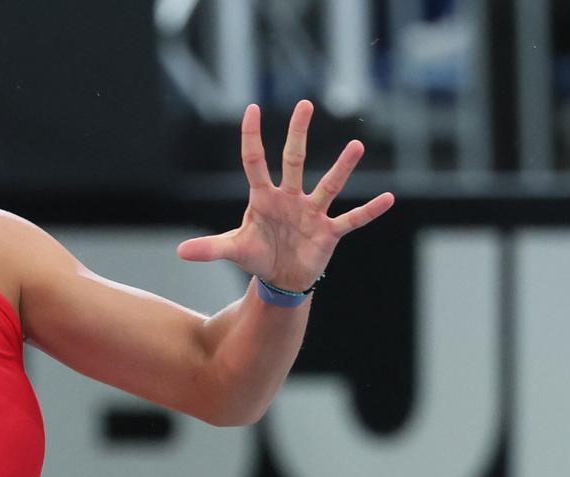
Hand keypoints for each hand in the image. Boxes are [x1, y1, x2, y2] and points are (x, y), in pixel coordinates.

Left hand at [176, 100, 393, 292]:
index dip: (252, 137)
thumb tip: (180, 253)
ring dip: (342, 167)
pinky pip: (352, 219)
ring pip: (328, 185)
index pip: (255, 161)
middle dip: (298, 134)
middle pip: (294, 160)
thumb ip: (210, 248)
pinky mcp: (328, 232)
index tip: (251, 110)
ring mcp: (311, 213)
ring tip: (357, 146)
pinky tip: (388, 199)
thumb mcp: (234, 250)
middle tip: (305, 105)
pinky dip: (370, 211)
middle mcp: (290, 198)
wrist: (280, 279)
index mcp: (264, 198)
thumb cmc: (258, 255)